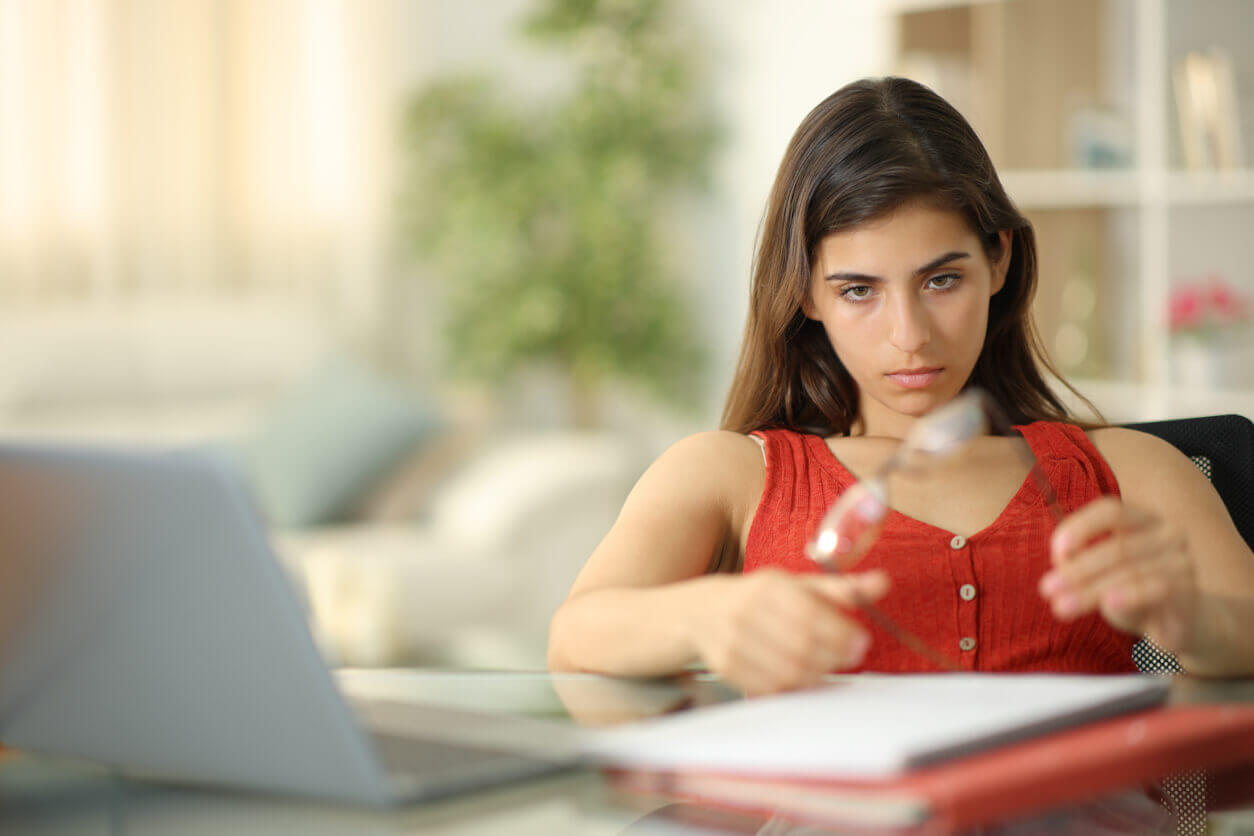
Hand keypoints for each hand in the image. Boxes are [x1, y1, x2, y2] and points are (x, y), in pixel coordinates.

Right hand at [688, 568, 888, 695]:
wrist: (701, 612)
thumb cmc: (758, 597)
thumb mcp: (796, 585)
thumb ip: (840, 588)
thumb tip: (882, 583)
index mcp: (768, 586)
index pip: (810, 613)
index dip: (840, 632)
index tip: (861, 641)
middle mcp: (746, 611)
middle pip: (801, 645)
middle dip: (834, 655)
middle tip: (850, 656)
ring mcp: (732, 641)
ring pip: (787, 670)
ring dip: (817, 673)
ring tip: (827, 666)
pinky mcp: (725, 666)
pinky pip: (769, 686)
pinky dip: (793, 686)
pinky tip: (803, 676)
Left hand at [1039, 497, 1196, 651]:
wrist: (1181, 623)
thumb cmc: (1132, 590)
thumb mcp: (1102, 573)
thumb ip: (1081, 562)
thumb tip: (1059, 564)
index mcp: (1143, 519)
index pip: (1110, 511)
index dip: (1080, 526)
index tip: (1056, 551)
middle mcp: (1168, 534)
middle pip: (1117, 547)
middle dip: (1077, 570)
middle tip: (1047, 589)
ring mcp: (1183, 562)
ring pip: (1131, 572)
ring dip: (1091, 590)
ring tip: (1061, 606)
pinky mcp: (1190, 592)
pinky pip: (1159, 589)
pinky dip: (1131, 595)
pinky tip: (1109, 604)